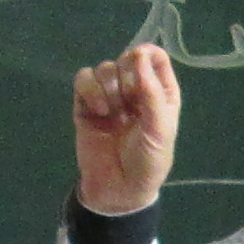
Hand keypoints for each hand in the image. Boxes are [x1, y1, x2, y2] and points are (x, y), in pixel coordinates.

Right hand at [72, 43, 180, 214]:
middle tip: (128, 101)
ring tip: (112, 112)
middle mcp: (136, 91)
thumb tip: (140, 54)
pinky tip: (98, 110)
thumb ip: (152, 92)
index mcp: (160, 93)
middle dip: (125, 75)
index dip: (146, 54)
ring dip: (108, 85)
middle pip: (127, 58)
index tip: (138, 62)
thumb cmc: (147, 161)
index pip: (155, 57)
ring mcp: (110, 96)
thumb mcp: (159, 129)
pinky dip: (89, 88)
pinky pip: (83, 78)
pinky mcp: (86, 104)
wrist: (118, 190)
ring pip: (105, 67)